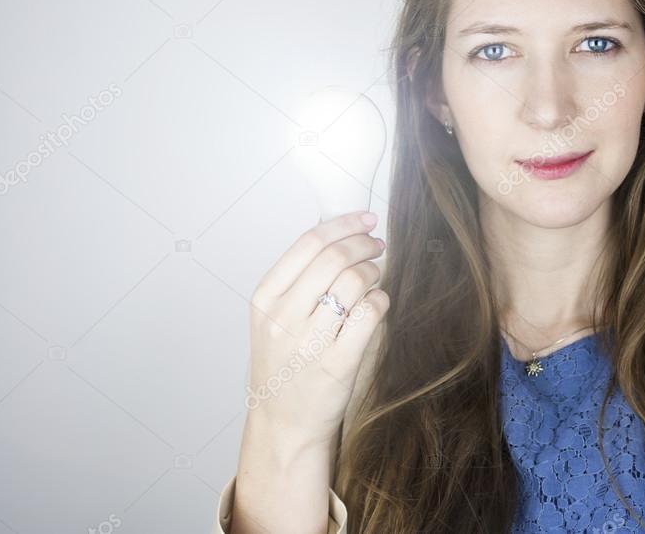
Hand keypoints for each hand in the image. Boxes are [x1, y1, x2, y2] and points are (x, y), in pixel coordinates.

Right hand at [244, 210, 388, 447]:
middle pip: (335, 257)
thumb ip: (298, 278)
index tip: (365, 219)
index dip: (344, 224)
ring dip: (374, 271)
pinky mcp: (338, 363)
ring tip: (375, 277)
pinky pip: (371, 313)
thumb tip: (337, 231)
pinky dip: (380, 300)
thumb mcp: (273, 318)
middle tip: (377, 245)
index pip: (308, 242)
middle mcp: (283, 317)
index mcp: (264, 299)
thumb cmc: (283, 366)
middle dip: (365, 244)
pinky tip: (376, 304)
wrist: (283, 425)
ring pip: (355, 281)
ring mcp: (309, 341)